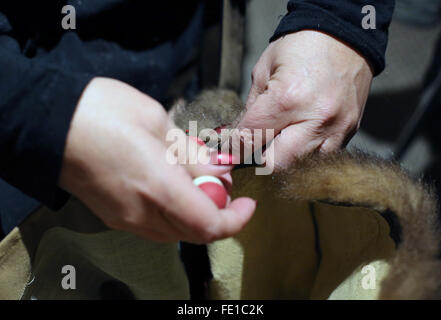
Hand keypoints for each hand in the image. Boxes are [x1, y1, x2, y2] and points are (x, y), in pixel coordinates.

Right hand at [60, 77, 255, 242]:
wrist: (49, 121)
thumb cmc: (102, 111)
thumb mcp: (157, 122)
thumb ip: (192, 154)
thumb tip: (218, 171)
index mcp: (158, 187)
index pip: (210, 225)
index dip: (236, 219)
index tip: (247, 203)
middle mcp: (142, 213)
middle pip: (195, 231)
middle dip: (217, 212)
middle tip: (220, 181)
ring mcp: (125, 219)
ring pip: (176, 231)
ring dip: (196, 213)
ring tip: (196, 179)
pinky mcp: (114, 216)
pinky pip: (155, 225)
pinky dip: (174, 212)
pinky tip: (171, 184)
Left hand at [239, 31, 372, 169]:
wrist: (346, 36)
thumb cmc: (301, 48)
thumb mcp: (264, 71)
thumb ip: (250, 109)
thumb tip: (234, 137)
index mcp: (287, 99)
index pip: (250, 139)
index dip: (233, 149)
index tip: (226, 155)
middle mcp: (315, 120)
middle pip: (276, 164)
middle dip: (258, 159)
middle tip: (253, 148)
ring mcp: (336, 129)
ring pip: (300, 167)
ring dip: (284, 159)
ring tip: (277, 142)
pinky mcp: (349, 132)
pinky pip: (321, 158)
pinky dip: (305, 154)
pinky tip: (299, 138)